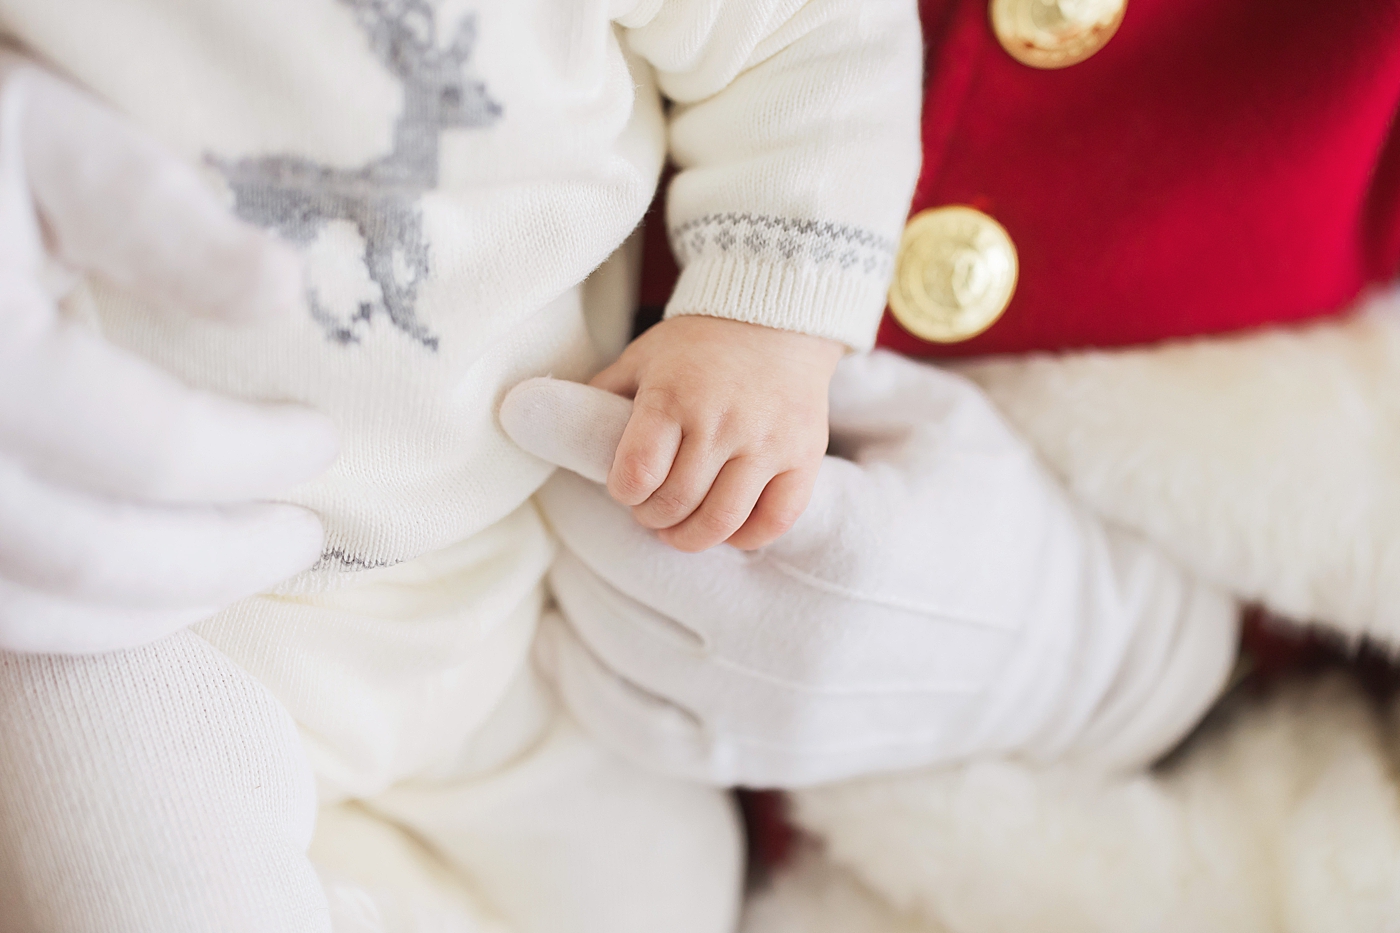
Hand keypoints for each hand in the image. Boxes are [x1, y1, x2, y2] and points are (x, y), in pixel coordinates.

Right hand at [0, 57, 336, 653]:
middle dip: (218, 560)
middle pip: (87, 556)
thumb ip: (154, 213)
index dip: (253, 457)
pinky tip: (139, 587)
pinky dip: (70, 618)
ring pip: (24, 608)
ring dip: (148, 610)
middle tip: (303, 537)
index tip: (324, 440)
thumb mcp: (46, 132)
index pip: (148, 447)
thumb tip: (284, 290)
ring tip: (238, 571)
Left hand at [502, 352, 1237, 785]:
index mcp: (844, 539)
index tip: (522, 406)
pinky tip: (570, 626)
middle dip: (573, 501)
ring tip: (571, 529)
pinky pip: (632, 721)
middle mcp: (797, 635)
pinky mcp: (760, 754)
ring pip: (615, 636)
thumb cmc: (991, 515)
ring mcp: (772, 708)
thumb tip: (732, 351)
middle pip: (627, 557)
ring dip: (573, 575)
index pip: (676, 480)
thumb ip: (838, 385)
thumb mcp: (941, 421)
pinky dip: (584, 670)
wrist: (1045, 655)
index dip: (584, 436)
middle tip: (557, 463)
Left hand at [587, 316, 841, 551]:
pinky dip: (746, 537)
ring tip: (681, 528)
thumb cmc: (698, 345)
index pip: (635, 476)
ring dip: (690, 537)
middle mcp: (721, 422)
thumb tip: (565, 430)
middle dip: (652, 518)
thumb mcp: (641, 358)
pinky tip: (728, 528)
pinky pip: (775, 520)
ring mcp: (767, 442)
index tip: (626, 488)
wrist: (777, 320)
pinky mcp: (804, 457)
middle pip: (674, 504)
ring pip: (721, 522)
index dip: (623, 494)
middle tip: (651, 510)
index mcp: (673, 397)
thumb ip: (604, 395)